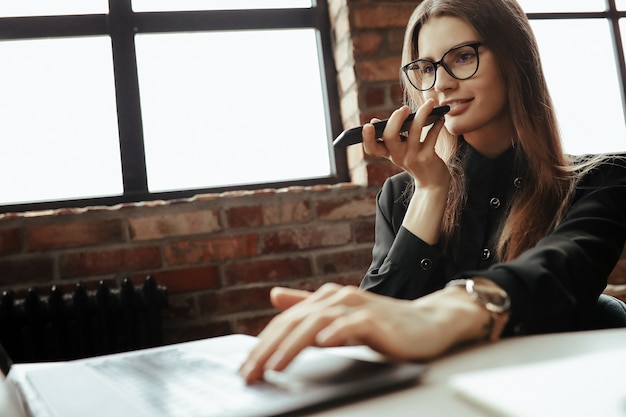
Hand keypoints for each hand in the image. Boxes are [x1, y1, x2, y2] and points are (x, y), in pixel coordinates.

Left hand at [239, 283, 488, 383]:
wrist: (427, 323)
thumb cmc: (382, 323)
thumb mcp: (338, 315)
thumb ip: (307, 306)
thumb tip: (274, 296)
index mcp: (325, 298)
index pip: (286, 322)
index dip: (263, 344)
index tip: (245, 369)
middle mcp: (337, 298)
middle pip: (296, 322)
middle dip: (268, 349)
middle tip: (250, 373)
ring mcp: (357, 307)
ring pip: (317, 322)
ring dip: (293, 344)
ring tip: (274, 366)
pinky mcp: (377, 319)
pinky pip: (353, 324)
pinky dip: (336, 332)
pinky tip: (322, 344)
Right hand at [362, 99, 449, 189]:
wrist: (432, 183)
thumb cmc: (414, 162)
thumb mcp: (399, 152)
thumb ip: (389, 137)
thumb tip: (374, 121)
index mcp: (388, 153)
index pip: (372, 149)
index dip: (367, 138)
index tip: (368, 125)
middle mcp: (398, 156)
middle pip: (390, 136)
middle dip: (395, 119)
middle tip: (403, 108)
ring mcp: (413, 157)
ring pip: (415, 130)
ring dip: (422, 114)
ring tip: (429, 103)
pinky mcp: (428, 157)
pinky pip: (432, 136)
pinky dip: (437, 125)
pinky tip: (440, 117)